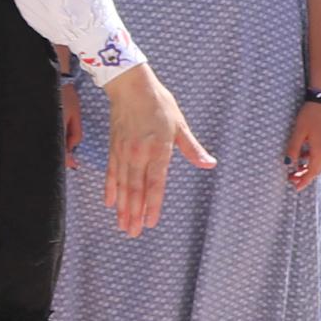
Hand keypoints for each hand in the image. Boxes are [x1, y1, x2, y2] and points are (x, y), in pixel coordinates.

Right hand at [102, 64, 215, 236]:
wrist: (131, 87)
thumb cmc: (159, 105)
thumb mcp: (180, 125)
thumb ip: (192, 148)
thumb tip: (210, 164)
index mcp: (158, 151)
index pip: (155, 185)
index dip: (152, 205)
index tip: (150, 223)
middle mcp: (138, 155)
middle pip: (135, 191)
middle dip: (134, 214)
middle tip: (132, 233)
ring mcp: (123, 153)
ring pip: (122, 186)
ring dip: (122, 207)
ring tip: (122, 225)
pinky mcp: (113, 148)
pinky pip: (110, 173)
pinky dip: (110, 189)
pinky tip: (109, 203)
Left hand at [285, 97, 320, 188]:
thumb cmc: (311, 114)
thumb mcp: (299, 132)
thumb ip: (294, 148)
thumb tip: (289, 163)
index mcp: (320, 150)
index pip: (312, 172)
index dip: (304, 181)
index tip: (295, 187)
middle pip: (317, 169)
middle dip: (305, 176)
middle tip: (292, 178)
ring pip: (320, 162)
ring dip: (309, 167)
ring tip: (296, 166)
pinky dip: (312, 158)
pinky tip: (304, 152)